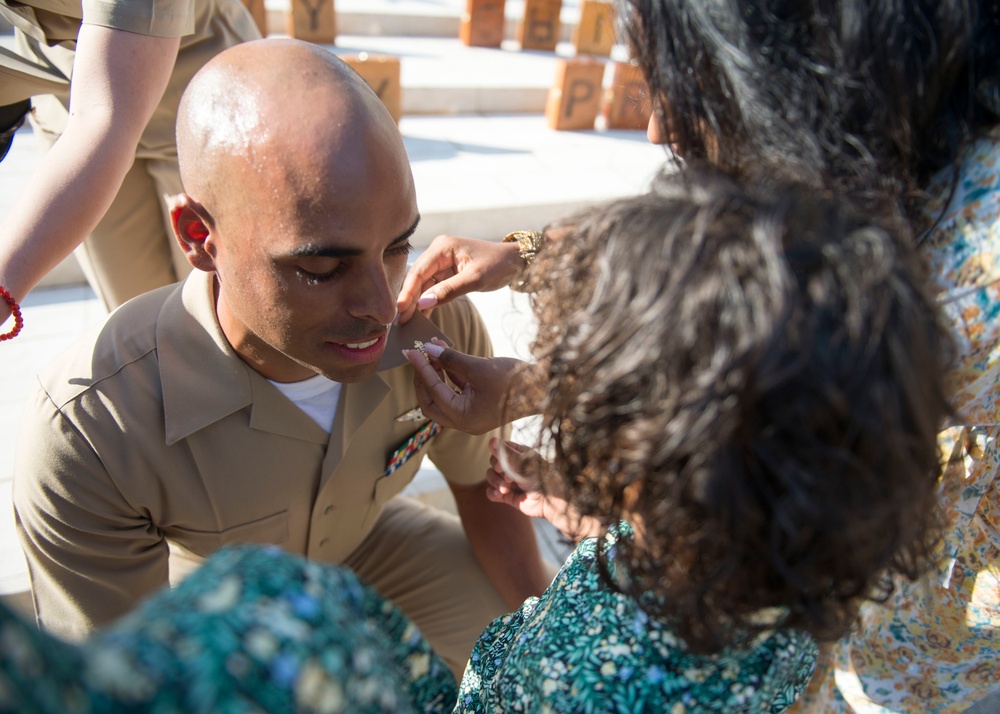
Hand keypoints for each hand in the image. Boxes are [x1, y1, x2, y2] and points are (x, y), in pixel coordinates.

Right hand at [396, 235, 523, 323]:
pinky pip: (433, 290)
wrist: (515, 262)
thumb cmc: (498, 264)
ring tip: (407, 324)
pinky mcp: (447, 274)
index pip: (419, 271)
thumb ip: (449, 291)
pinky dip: (428, 303)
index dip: (407, 291)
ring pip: (423, 286)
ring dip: (416, 304)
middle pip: (417, 279)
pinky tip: (421, 318)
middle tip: (399, 322)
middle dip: (409, 300)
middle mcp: (438, 253)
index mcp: (442, 247)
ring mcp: (441, 264)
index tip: (398, 310)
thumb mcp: (475, 278)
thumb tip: (423, 304)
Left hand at [402, 338, 528, 433]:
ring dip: (437, 373)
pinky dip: (451, 374)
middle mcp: (465, 421)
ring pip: (444, 395)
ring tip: (433, 347)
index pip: (434, 392)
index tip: (411, 351)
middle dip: (423, 378)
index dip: (421, 369)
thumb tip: (429, 349)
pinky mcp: (480, 405)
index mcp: (464, 418)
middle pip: (432, 402)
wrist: (545, 387)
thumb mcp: (479, 367)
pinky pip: (458, 390)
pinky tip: (447, 354)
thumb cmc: (515, 380)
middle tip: (418, 355)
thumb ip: (451, 358)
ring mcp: (472, 414)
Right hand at [485, 438, 599, 541]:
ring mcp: (509, 481)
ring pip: (490, 477)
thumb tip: (491, 440)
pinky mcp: (507, 495)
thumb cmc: (542, 478)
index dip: (497, 457)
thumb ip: (506, 454)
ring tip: (505, 489)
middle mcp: (513, 466)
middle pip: (493, 463)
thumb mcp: (523, 464)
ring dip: (495, 482)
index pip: (500, 449)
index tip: (500, 466)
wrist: (551, 501)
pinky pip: (491, 492)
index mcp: (519, 454)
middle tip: (508, 478)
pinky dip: (492, 493)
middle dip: (496, 471)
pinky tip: (500, 495)